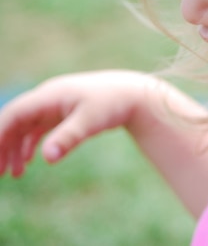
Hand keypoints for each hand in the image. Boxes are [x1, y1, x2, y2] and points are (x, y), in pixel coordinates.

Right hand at [0, 70, 163, 176]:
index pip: (14, 114)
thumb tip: (46, 158)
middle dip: (4, 146)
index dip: (0, 134)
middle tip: (0, 173)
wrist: (134, 95)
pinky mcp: (63, 112)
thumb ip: (68, 138)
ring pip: (25, 127)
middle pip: (14, 121)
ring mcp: (54, 105)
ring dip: (16, 149)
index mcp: (49, 95)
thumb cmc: (113, 104)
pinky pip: (38, 129)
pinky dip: (30, 145)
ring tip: (15, 174)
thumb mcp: (90, 121)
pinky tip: (29, 163)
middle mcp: (47, 98)